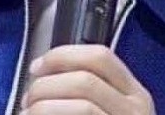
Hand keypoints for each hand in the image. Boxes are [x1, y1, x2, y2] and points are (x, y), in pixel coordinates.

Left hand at [20, 45, 154, 114]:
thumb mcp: (112, 110)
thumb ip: (93, 92)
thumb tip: (46, 76)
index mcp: (136, 95)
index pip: (101, 57)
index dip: (63, 55)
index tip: (37, 66)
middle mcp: (136, 110)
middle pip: (86, 79)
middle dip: (47, 85)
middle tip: (28, 99)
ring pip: (82, 104)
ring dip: (44, 107)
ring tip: (29, 114)